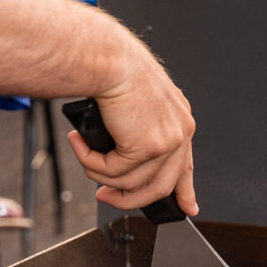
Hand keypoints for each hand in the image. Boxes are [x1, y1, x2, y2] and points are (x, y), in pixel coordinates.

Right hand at [66, 38, 197, 215]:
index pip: (186, 165)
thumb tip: (121, 159)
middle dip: (129, 199)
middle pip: (160, 186)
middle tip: (106, 197)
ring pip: (132, 183)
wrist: (109, 58)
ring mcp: (167, 141)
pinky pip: (114, 172)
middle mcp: (179, 131)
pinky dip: (91, 162)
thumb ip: (138, 131)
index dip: (184, 191)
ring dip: (100, 175)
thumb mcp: (135, 104)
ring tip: (83, 156)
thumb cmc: (115, 69)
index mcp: (179, 120)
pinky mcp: (149, 147)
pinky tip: (80, 144)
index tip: (186, 208)